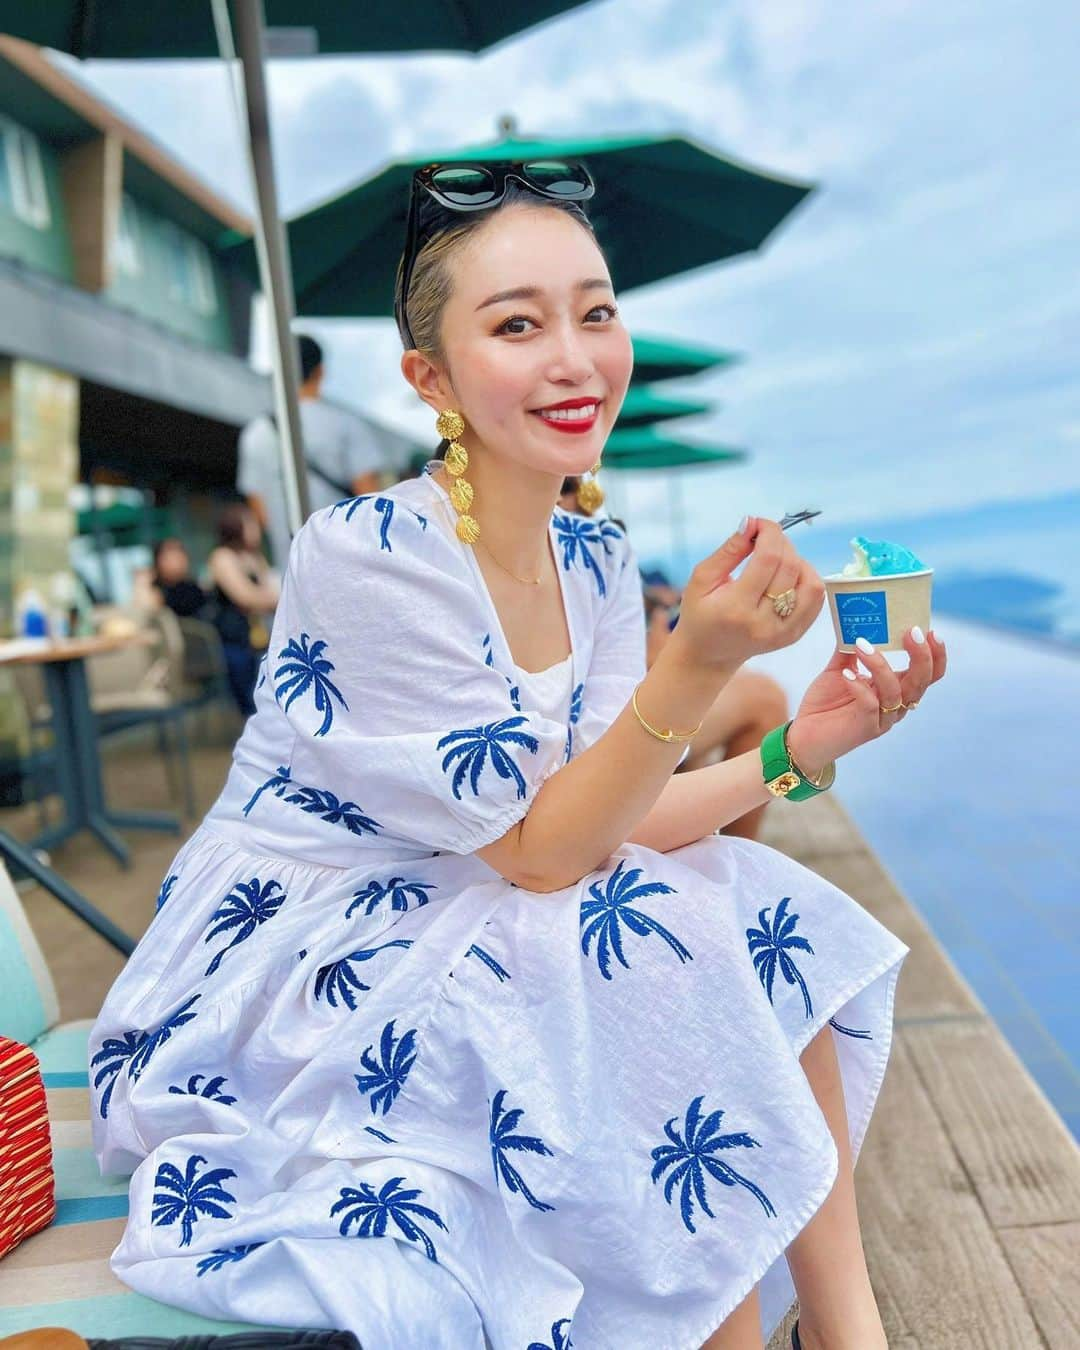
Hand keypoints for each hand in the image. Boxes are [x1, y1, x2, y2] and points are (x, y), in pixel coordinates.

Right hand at [673, 517, 825, 671]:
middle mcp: (764, 623)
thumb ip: (728, 550)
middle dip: (781, 542)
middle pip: (791, 567)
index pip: (768, 559)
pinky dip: (806, 579)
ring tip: (776, 560)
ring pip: (812, 583)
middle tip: (764, 539)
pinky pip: (816, 599)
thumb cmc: (700, 614)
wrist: (708, 655)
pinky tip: (787, 577)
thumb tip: (752, 523)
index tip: (759, 524)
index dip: (769, 533)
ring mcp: (783, 632)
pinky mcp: (794, 635)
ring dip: (798, 561)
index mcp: (736, 608)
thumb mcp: (701, 579)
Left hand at [786, 628, 947, 776]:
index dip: (936, 655)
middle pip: (922, 682)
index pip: (928, 674)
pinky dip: (860, 687)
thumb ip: (848, 649)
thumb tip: (851, 619)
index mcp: (896, 688)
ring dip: (881, 665)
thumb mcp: (839, 670)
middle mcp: (896, 704)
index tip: (930, 631)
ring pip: (896, 691)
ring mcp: (883, 719)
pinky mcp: (866, 729)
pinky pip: (871, 705)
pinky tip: (847, 675)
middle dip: (921, 656)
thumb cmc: (825, 703)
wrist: (804, 735)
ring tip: (861, 645)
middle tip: (911, 632)